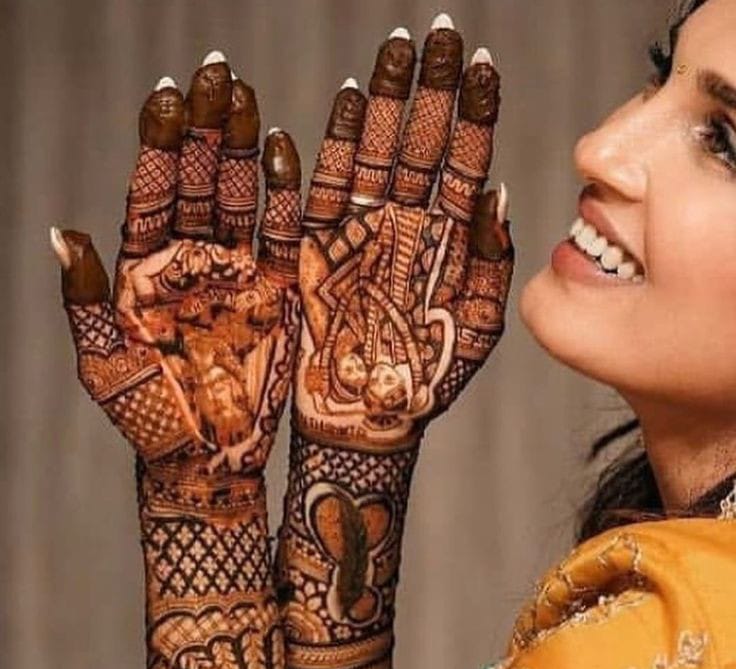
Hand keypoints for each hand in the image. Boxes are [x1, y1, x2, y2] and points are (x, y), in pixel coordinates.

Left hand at [52, 52, 301, 477]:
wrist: (207, 458)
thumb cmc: (150, 418)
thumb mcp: (103, 363)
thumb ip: (85, 300)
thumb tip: (62, 235)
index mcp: (145, 267)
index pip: (153, 191)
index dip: (160, 144)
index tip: (169, 96)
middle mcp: (191, 258)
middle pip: (199, 178)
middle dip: (206, 126)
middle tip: (215, 71)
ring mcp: (237, 271)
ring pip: (240, 194)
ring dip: (244, 146)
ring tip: (246, 96)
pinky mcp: (277, 292)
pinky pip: (283, 235)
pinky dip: (286, 196)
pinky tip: (284, 151)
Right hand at [296, 21, 513, 451]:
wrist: (369, 416)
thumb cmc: (426, 379)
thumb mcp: (477, 324)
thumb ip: (491, 262)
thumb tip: (496, 195)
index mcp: (446, 240)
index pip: (463, 163)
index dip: (473, 114)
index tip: (483, 65)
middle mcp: (405, 226)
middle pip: (419, 145)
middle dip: (430, 89)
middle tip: (440, 34)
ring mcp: (361, 234)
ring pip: (375, 154)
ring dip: (387, 103)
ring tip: (399, 51)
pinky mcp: (319, 252)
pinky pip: (325, 191)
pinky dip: (334, 149)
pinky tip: (349, 105)